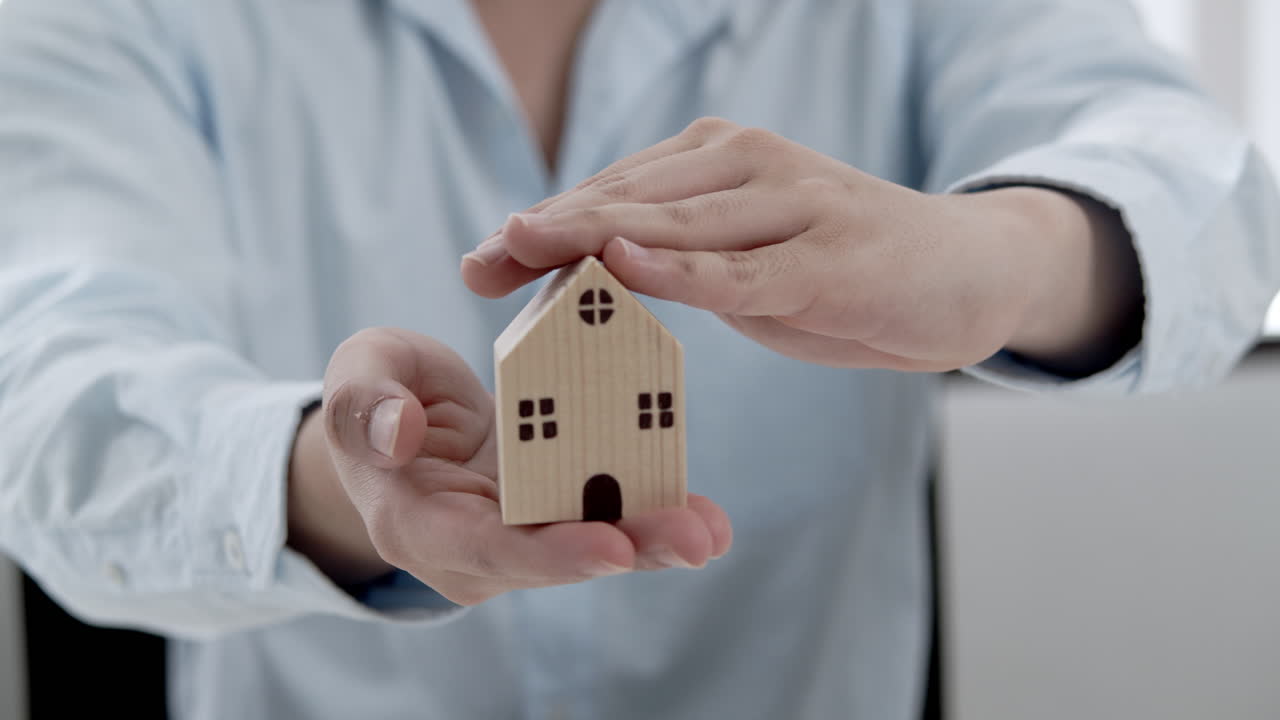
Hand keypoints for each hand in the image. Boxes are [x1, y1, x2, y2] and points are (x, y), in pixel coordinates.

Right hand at [286, 328, 731, 604]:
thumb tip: (398, 434)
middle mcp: (472, 549)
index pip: (485, 547)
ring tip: (712, 529)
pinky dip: (652, 513)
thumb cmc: (378, 395)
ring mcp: (516, 537)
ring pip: (591, 543)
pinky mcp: (552, 514)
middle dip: (629, 549)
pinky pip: (604, 516)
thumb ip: (365, 401)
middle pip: (555, 558)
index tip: (609, 544)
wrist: (403, 421)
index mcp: (415, 522)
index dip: (548, 551)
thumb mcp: (359, 374)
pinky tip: (706, 515)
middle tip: (695, 539)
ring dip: (654, 538)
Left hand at [461, 118, 1141, 374]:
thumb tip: (597, 281)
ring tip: (520, 248)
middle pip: (628, 201)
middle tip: (478, 261)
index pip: (614, 195)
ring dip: (591, 240)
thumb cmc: (841, 270)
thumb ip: (681, 265)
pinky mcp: (829, 257)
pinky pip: (744, 270)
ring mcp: (792, 207)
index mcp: (718, 164)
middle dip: (545, 234)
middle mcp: (748, 168)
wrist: (966, 272)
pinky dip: (683, 271)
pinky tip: (627, 264)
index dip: (542, 231)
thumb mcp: (748, 268)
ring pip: (675, 225)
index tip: (479, 265)